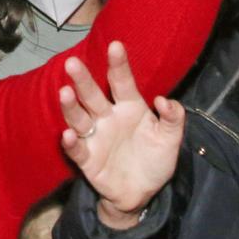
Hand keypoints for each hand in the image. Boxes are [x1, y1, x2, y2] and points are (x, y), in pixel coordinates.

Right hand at [59, 46, 183, 229]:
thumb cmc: (155, 160)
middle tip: (73, 63)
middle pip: (93, 95)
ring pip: (79, 118)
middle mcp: (108, 118)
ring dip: (71, 106)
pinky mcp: (88, 159)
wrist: (143, 194)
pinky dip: (72, 142)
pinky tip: (68, 134)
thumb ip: (173, 118)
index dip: (119, 65)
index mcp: (129, 108)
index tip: (116, 45)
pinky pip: (78, 149)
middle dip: (83, 79)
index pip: (122, 82)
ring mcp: (96, 138)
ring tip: (65, 92)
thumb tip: (164, 100)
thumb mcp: (170, 139)